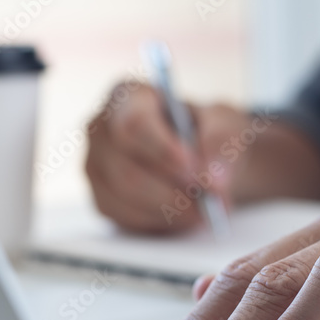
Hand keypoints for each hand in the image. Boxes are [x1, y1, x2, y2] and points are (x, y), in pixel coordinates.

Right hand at [85, 82, 250, 233]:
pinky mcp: (102, 199)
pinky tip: (183, 215)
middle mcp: (100, 130)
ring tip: (205, 211)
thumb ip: (221, 146)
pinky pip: (128, 219)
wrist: (200, 156)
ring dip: (170, 211)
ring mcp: (95, 167)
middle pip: (126, 171)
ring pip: (127, 200)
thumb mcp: (224, 126)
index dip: (163, 152)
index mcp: (127, 97)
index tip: (194, 172)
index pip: (134, 125)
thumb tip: (214, 181)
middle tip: (210, 203)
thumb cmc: (205, 132)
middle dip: (172, 193)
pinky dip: (161, 222)